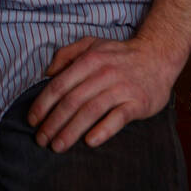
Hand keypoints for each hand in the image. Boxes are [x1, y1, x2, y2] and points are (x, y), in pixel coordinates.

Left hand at [26, 35, 177, 152]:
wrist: (157, 56)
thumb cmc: (119, 54)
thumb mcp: (91, 44)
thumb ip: (67, 54)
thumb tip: (47, 72)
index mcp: (89, 60)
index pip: (59, 85)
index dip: (43, 104)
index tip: (32, 121)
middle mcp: (103, 73)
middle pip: (72, 101)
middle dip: (53, 123)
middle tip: (41, 140)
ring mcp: (120, 88)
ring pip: (90, 111)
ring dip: (71, 131)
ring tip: (58, 146)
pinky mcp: (137, 102)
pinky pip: (118, 118)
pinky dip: (103, 130)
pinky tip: (90, 142)